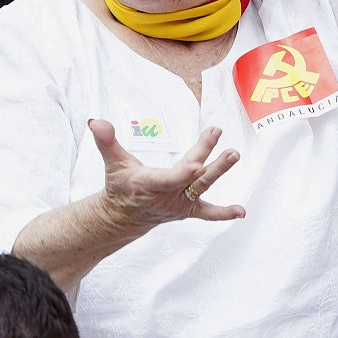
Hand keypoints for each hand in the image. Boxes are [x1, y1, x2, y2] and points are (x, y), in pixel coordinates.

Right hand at [89, 119, 244, 228]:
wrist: (124, 216)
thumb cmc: (120, 185)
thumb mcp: (112, 163)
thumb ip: (106, 142)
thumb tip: (96, 122)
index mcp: (148, 184)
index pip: (168, 179)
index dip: (183, 175)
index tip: (198, 166)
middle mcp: (167, 195)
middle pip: (192, 179)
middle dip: (209, 162)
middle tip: (229, 150)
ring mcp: (180, 203)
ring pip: (203, 188)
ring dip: (220, 171)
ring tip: (234, 154)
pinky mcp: (188, 208)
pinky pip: (207, 212)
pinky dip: (224, 213)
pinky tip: (241, 212)